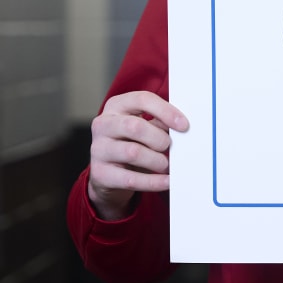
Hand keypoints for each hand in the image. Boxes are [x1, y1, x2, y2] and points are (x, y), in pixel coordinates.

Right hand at [87, 91, 189, 221]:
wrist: (108, 175)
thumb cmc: (130, 144)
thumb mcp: (144, 128)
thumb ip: (159, 123)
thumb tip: (181, 126)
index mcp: (116, 106)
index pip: (142, 100)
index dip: (165, 112)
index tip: (183, 125)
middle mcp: (103, 124)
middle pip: (134, 126)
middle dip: (159, 139)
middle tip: (168, 147)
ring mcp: (98, 149)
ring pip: (133, 152)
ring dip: (156, 160)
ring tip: (164, 164)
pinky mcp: (100, 174)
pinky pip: (131, 179)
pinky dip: (153, 182)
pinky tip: (166, 181)